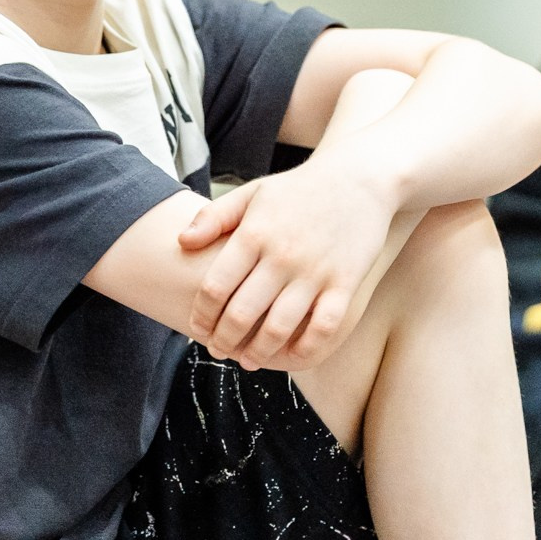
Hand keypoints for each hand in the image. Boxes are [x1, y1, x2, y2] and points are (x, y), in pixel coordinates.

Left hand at [177, 159, 400, 370]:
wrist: (359, 179)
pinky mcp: (345, 283)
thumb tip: (181, 243)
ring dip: (257, 352)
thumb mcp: (253, 193)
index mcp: (254, 233)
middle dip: (223, 340)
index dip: (201, 315)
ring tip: (246, 360)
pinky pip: (323, 328)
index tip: (197, 328)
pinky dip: (305, 349)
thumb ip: (214, 217)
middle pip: (242, 313)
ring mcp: (315, 272)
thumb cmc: (299, 189)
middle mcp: (282, 256)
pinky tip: (291, 356)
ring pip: (279, 328)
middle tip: (217, 350)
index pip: (215, 287)